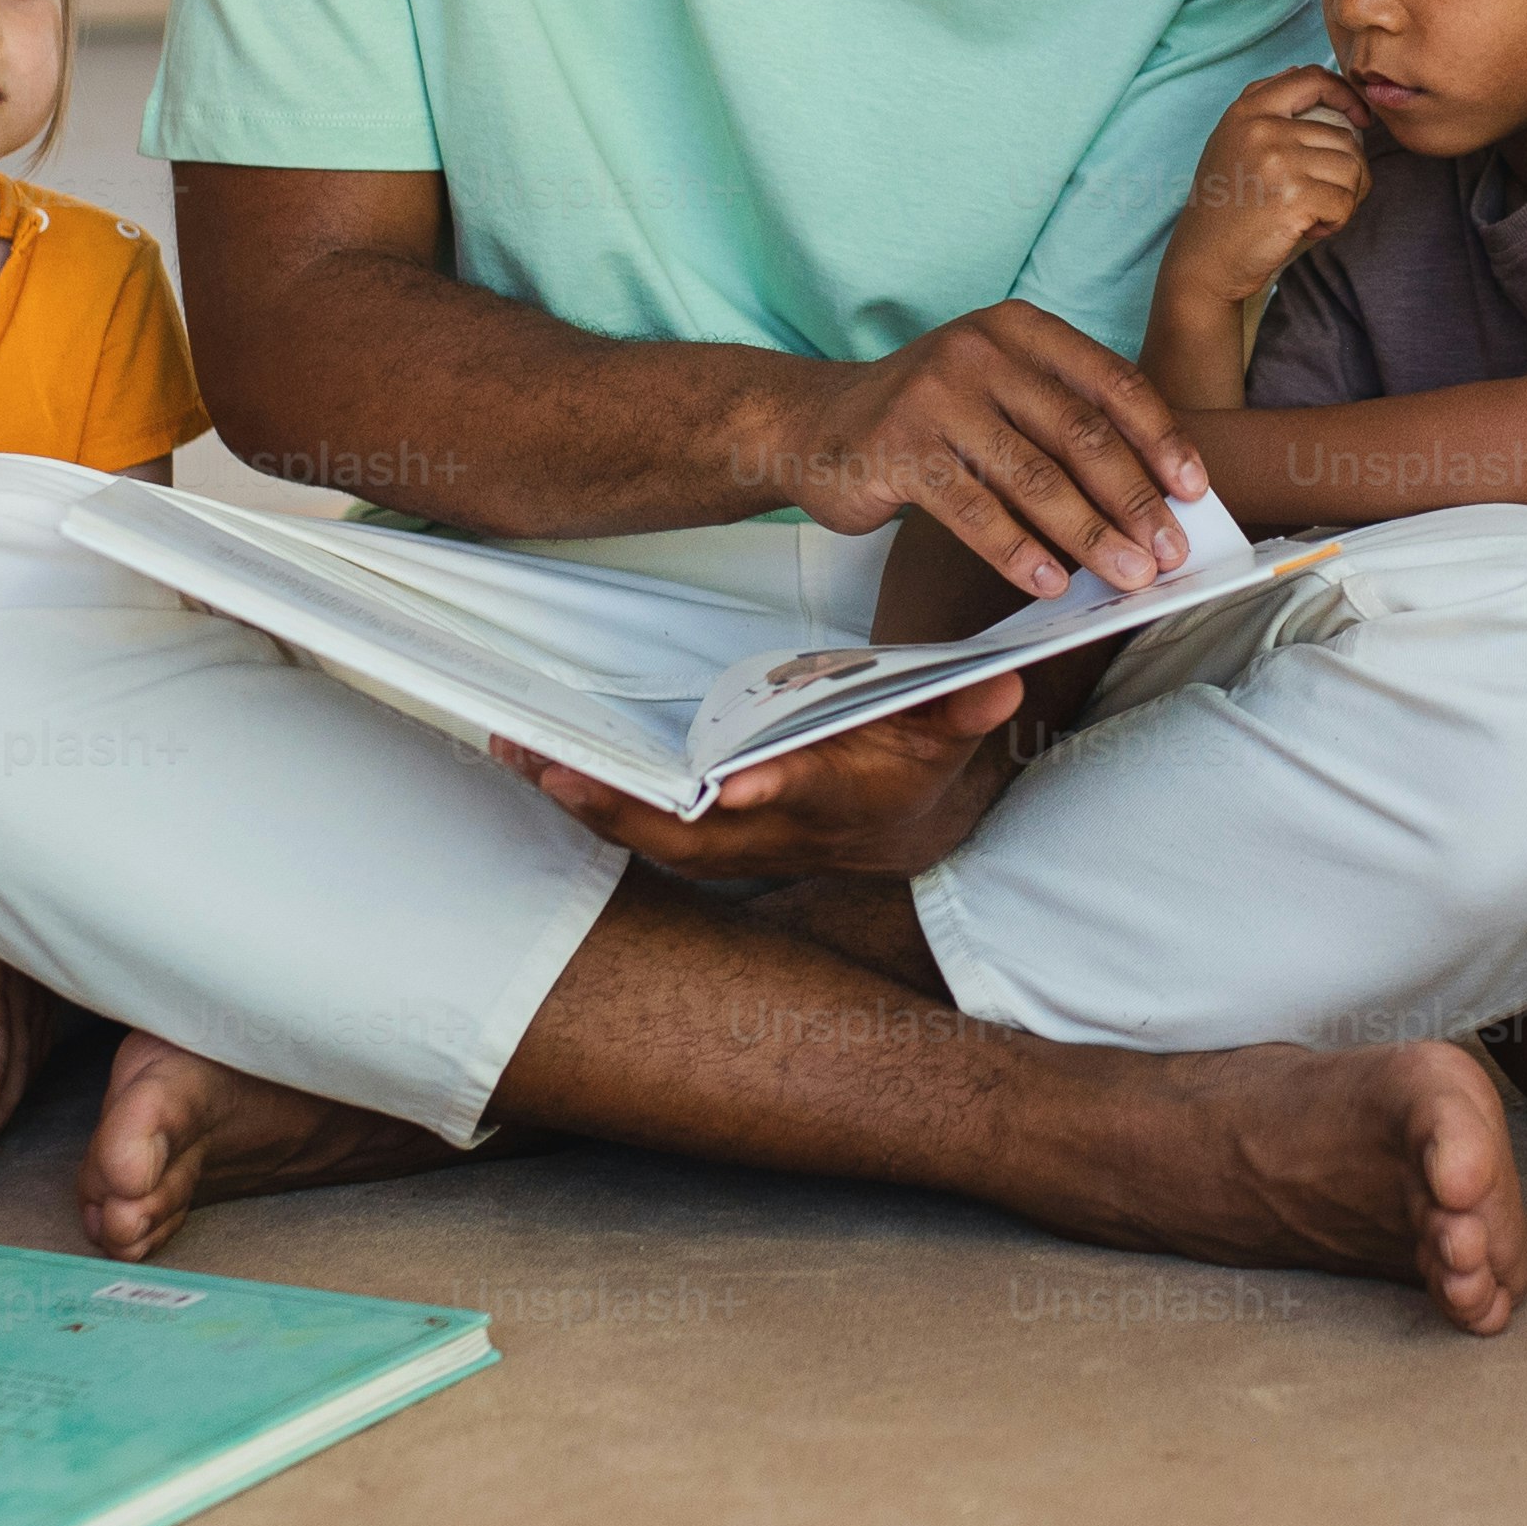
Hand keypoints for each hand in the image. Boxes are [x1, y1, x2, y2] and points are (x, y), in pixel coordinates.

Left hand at [493, 668, 1028, 880]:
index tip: (734, 785)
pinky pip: (632, 822)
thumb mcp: (945, 728)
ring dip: (586, 802)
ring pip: (650, 835)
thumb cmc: (910, 759)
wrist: (888, 825)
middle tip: (566, 770)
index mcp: (837, 798)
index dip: (773, 791)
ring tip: (524, 755)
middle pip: (695, 833)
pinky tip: (529, 759)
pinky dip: (582, 796)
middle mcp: (775, 832)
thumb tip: (1002, 682)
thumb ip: (963, 705)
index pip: (804, 795)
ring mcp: (732, 843)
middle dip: (630, 809)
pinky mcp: (698, 836)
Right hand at [775, 306, 1199, 599]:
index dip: (1160, 437)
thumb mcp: (996, 393)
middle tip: (1168, 552)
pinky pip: (973, 509)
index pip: (1110, 381)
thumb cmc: (926, 418)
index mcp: (1020, 329)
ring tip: (1128, 576)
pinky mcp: (898, 449)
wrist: (812, 424)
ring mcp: (936, 397)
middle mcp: (980, 350)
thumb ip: (1060, 424)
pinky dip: (1017, 551)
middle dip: (1133, 499)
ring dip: (1090, 535)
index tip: (1194, 490)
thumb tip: (1149, 497)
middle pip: (1080, 433)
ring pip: (1033, 476)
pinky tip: (1049, 584)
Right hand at [1160, 68, 1371, 319]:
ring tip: (1311, 213)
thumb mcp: (1231, 141)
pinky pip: (1345, 202)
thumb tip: (1301, 72)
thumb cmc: (1224, 204)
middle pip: (1344, 137)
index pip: (1312, 79)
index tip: (1360, 119)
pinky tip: (1308, 229)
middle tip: (1319, 198)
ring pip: (1351, 169)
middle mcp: (1262, 129)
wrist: (1204, 260)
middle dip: (1345, 172)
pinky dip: (1336, 221)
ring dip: (1343, 198)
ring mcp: (1278, 162)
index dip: (1346, 95)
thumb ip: (1263, 105)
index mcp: (1247, 111)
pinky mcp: (1294, 198)